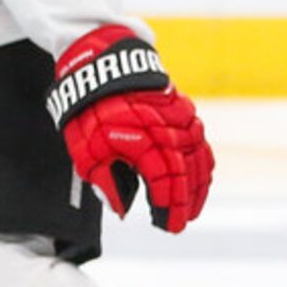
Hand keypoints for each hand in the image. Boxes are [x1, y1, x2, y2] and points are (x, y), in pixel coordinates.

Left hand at [48, 25, 212, 232]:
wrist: (102, 60)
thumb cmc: (90, 107)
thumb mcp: (85, 149)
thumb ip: (106, 181)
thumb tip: (122, 208)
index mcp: (143, 141)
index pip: (165, 183)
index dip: (169, 208)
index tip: (169, 226)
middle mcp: (168, 129)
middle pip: (187, 174)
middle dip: (186, 202)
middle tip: (182, 222)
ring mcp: (180, 117)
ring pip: (199, 158)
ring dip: (199, 184)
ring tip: (194, 205)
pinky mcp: (184, 109)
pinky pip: (200, 141)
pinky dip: (202, 162)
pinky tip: (199, 176)